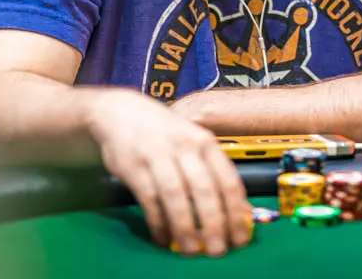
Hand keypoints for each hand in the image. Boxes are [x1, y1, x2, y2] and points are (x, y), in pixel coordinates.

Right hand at [87, 89, 249, 256]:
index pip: (228, 180)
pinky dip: (158, 221)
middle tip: (218, 249)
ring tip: (190, 249)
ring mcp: (158, 155)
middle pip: (205, 190)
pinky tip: (163, 237)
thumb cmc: (163, 132)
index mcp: (205, 142)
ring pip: (177, 196)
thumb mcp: (192, 141)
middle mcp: (184, 146)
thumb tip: (236, 209)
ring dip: (185, 227)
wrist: (120, 111)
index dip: (236, 212)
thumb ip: (211, 171)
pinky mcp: (134, 166)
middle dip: (214, 224)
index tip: (240, 236)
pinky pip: (149, 199)